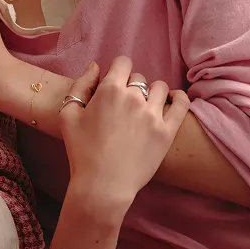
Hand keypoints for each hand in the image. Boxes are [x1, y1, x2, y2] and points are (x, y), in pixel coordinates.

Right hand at [59, 57, 188, 217]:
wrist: (103, 186)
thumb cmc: (81, 152)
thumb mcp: (68, 116)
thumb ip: (80, 86)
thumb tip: (95, 67)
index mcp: (109, 90)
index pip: (122, 63)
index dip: (117, 71)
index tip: (114, 83)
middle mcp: (134, 97)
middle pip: (139, 78)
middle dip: (131, 86)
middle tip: (123, 105)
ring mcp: (153, 114)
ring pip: (160, 88)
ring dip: (151, 93)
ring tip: (144, 107)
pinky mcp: (167, 131)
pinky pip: (181, 104)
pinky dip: (179, 98)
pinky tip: (173, 100)